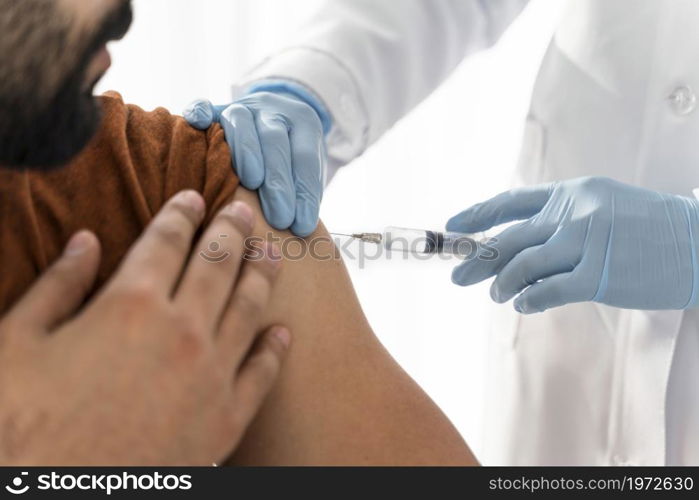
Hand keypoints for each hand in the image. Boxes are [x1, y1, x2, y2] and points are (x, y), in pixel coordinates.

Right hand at [0, 191, 289, 464]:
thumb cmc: (23, 430)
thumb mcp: (15, 346)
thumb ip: (55, 287)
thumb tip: (84, 242)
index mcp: (130, 305)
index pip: (166, 241)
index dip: (181, 213)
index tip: (194, 196)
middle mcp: (182, 331)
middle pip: (218, 263)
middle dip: (232, 230)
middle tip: (246, 210)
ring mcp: (211, 375)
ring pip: (249, 306)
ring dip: (263, 273)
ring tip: (274, 250)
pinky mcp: (227, 420)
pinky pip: (261, 374)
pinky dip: (274, 349)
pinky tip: (283, 332)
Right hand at [184, 91, 326, 236]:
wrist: (280, 118)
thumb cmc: (293, 158)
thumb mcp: (307, 169)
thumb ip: (302, 191)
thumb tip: (298, 231)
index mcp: (304, 122)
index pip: (306, 158)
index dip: (305, 192)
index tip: (302, 225)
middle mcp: (273, 110)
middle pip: (274, 140)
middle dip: (278, 182)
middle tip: (280, 218)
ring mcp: (244, 107)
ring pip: (241, 121)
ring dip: (246, 152)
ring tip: (252, 183)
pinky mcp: (217, 109)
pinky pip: (206, 106)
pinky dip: (199, 112)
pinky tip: (196, 123)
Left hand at [447, 177, 698, 312]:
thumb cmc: (649, 229)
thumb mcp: (603, 207)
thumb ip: (561, 223)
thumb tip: (516, 252)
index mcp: (573, 192)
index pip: (512, 201)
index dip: (478, 214)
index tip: (453, 226)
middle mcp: (575, 213)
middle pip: (510, 238)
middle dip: (477, 260)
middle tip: (458, 277)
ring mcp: (587, 243)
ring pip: (523, 266)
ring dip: (503, 284)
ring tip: (498, 295)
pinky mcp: (599, 275)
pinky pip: (548, 291)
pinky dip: (529, 300)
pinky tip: (524, 304)